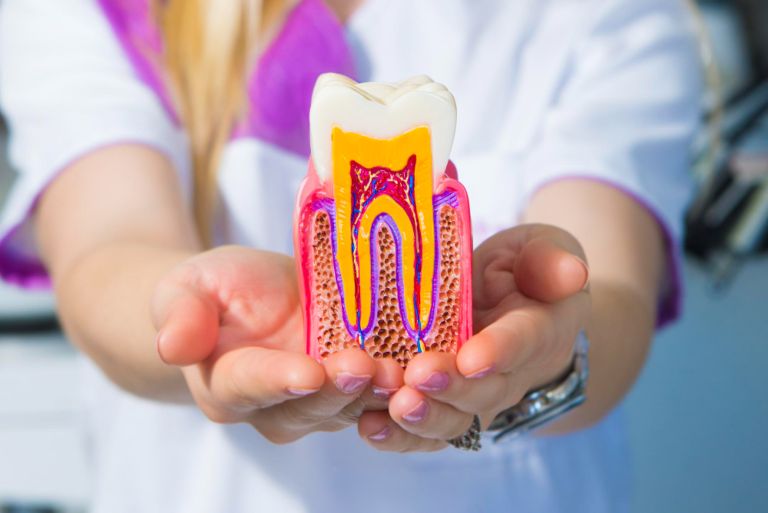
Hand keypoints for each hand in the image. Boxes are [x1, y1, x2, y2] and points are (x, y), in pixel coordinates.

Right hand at [153, 246, 402, 443]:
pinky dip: (402, 382)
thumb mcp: (188, 285)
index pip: (252, 387)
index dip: (280, 381)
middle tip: (365, 365)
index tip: (307, 372)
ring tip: (401, 368)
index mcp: (229, 385)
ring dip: (377, 390)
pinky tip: (424, 365)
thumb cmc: (216, 290)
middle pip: (310, 404)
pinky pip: (379, 390)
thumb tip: (171, 346)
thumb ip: (179, 312)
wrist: (253, 297)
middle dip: (338, 387)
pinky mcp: (356, 384)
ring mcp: (322, 399)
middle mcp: (278, 405)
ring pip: (351, 404)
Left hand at [357, 224, 589, 450]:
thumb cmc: (524, 271)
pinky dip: (399, 437)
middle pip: (484, 391)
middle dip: (452, 388)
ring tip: (394, 407)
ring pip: (455, 421)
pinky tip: (370, 428)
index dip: (500, 351)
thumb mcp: (540, 249)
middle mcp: (510, 373)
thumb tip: (572, 272)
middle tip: (419, 376)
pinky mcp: (445, 406)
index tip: (473, 358)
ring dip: (424, 418)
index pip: (524, 341)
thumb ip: (549, 258)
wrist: (517, 308)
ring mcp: (476, 396)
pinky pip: (426, 432)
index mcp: (538, 328)